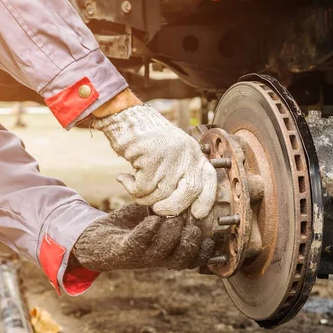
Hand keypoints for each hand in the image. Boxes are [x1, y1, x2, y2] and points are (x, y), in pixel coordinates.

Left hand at [73, 203, 214, 271]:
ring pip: (162, 254)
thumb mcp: (154, 214)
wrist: (94, 237)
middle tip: (194, 225)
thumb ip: (172, 206)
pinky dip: (147, 232)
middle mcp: (156, 258)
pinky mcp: (122, 251)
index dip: (205, 250)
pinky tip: (152, 218)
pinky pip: (137, 244)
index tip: (213, 234)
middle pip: (182, 260)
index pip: (193, 259)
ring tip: (173, 218)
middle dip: (191, 244)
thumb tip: (194, 188)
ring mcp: (139, 257)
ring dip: (170, 235)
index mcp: (167, 251)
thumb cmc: (128, 225)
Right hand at [93, 104, 216, 218]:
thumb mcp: (172, 155)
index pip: (209, 180)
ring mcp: (170, 154)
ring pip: (162, 193)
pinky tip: (123, 178)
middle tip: (158, 210)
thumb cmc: (146, 142)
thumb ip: (179, 176)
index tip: (197, 214)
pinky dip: (130, 188)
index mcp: (194, 153)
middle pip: (190, 191)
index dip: (206, 201)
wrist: (126, 119)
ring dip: (144, 198)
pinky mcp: (151, 156)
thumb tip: (179, 209)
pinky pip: (142, 187)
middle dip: (173, 207)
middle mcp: (186, 153)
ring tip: (134, 188)